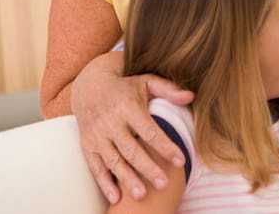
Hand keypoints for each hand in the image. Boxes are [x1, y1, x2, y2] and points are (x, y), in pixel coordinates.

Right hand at [71, 52, 193, 203]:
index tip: (180, 160)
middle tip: (163, 184)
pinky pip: (95, 167)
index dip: (165, 147)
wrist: (89, 87)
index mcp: (128, 108)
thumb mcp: (147, 82)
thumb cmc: (125, 87)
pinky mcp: (87, 146)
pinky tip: (116, 197)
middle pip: (131, 150)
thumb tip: (191, 97)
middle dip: (147, 168)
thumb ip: (168, 90)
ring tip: (142, 195)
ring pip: (114, 161)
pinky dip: (104, 183)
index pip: (149, 131)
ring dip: (127, 179)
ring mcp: (97, 136)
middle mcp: (111, 123)